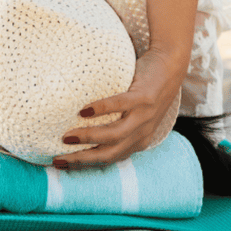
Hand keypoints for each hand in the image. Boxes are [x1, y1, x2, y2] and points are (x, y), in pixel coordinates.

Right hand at [53, 47, 185, 168]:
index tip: (60, 163)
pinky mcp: (144, 97)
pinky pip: (121, 106)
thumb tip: (78, 123)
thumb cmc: (146, 89)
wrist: (171, 66)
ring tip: (67, 138)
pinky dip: (102, 110)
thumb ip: (117, 123)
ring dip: (89, 138)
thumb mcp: (136, 113)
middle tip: (59, 159)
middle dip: (83, 159)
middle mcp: (142, 132)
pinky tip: (84, 112)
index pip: (109, 158)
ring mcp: (144, 115)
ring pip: (115, 134)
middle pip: (110, 153)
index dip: (85, 164)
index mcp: (139, 139)